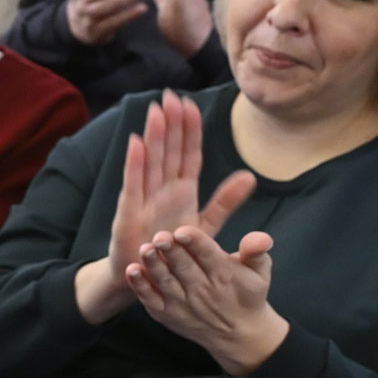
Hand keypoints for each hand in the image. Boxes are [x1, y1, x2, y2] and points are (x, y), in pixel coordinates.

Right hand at [78, 90, 256, 322]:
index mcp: (181, 192)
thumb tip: (249, 177)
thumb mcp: (206, 226)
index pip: (187, 154)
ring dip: (153, 136)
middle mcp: (162, 191)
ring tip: (156, 110)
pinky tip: (137, 143)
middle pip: (168, 151)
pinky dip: (134, 165)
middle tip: (170, 95)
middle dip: (170, 124)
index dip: (190, 130)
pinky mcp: (129, 216)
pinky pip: (133, 186)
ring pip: (151, 162)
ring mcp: (144, 201)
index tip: (191, 104)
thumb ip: (225, 202)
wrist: (148, 282)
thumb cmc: (173, 254)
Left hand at [128, 227, 288, 375]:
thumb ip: (257, 252)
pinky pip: (151, 299)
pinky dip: (140, 286)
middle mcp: (202, 290)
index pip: (208, 255)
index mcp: (224, 274)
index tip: (184, 230)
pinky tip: (131, 271)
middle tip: (159, 236)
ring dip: (153, 266)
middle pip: (183, 267)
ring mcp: (181, 304)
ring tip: (145, 249)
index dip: (195, 242)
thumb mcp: (261, 272)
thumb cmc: (248, 294)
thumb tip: (260, 238)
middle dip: (171, 251)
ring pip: (165, 282)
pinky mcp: (166, 314)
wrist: (238, 333)